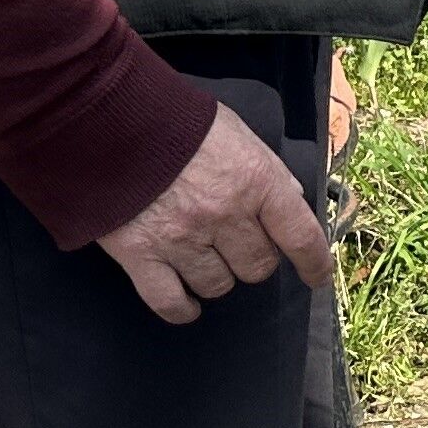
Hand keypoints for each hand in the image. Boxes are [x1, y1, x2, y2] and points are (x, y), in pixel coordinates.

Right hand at [99, 104, 331, 323]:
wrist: (111, 120)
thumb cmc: (180, 122)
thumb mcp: (238, 133)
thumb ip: (265, 171)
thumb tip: (289, 202)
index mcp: (256, 181)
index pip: (301, 236)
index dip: (314, 263)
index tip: (316, 277)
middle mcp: (225, 215)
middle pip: (258, 266)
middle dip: (253, 259)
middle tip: (238, 244)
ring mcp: (182, 239)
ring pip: (218, 285)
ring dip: (217, 276)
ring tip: (205, 257)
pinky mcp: (141, 254)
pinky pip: (170, 301)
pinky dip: (182, 308)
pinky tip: (187, 304)